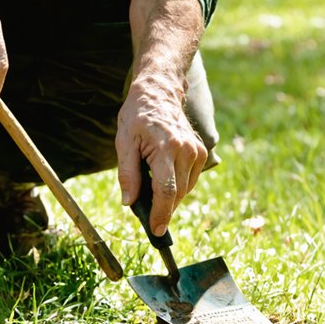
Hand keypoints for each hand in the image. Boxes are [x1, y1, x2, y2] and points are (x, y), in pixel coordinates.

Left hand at [117, 76, 206, 236]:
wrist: (159, 93)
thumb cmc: (137, 117)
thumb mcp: (124, 143)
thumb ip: (127, 174)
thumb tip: (129, 202)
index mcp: (166, 147)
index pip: (167, 190)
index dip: (161, 214)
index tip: (156, 230)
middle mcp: (186, 150)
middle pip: (177, 194)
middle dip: (163, 209)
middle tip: (148, 216)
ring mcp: (197, 151)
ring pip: (185, 190)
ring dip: (170, 198)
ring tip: (152, 190)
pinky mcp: (201, 152)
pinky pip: (189, 180)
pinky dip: (177, 187)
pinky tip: (164, 179)